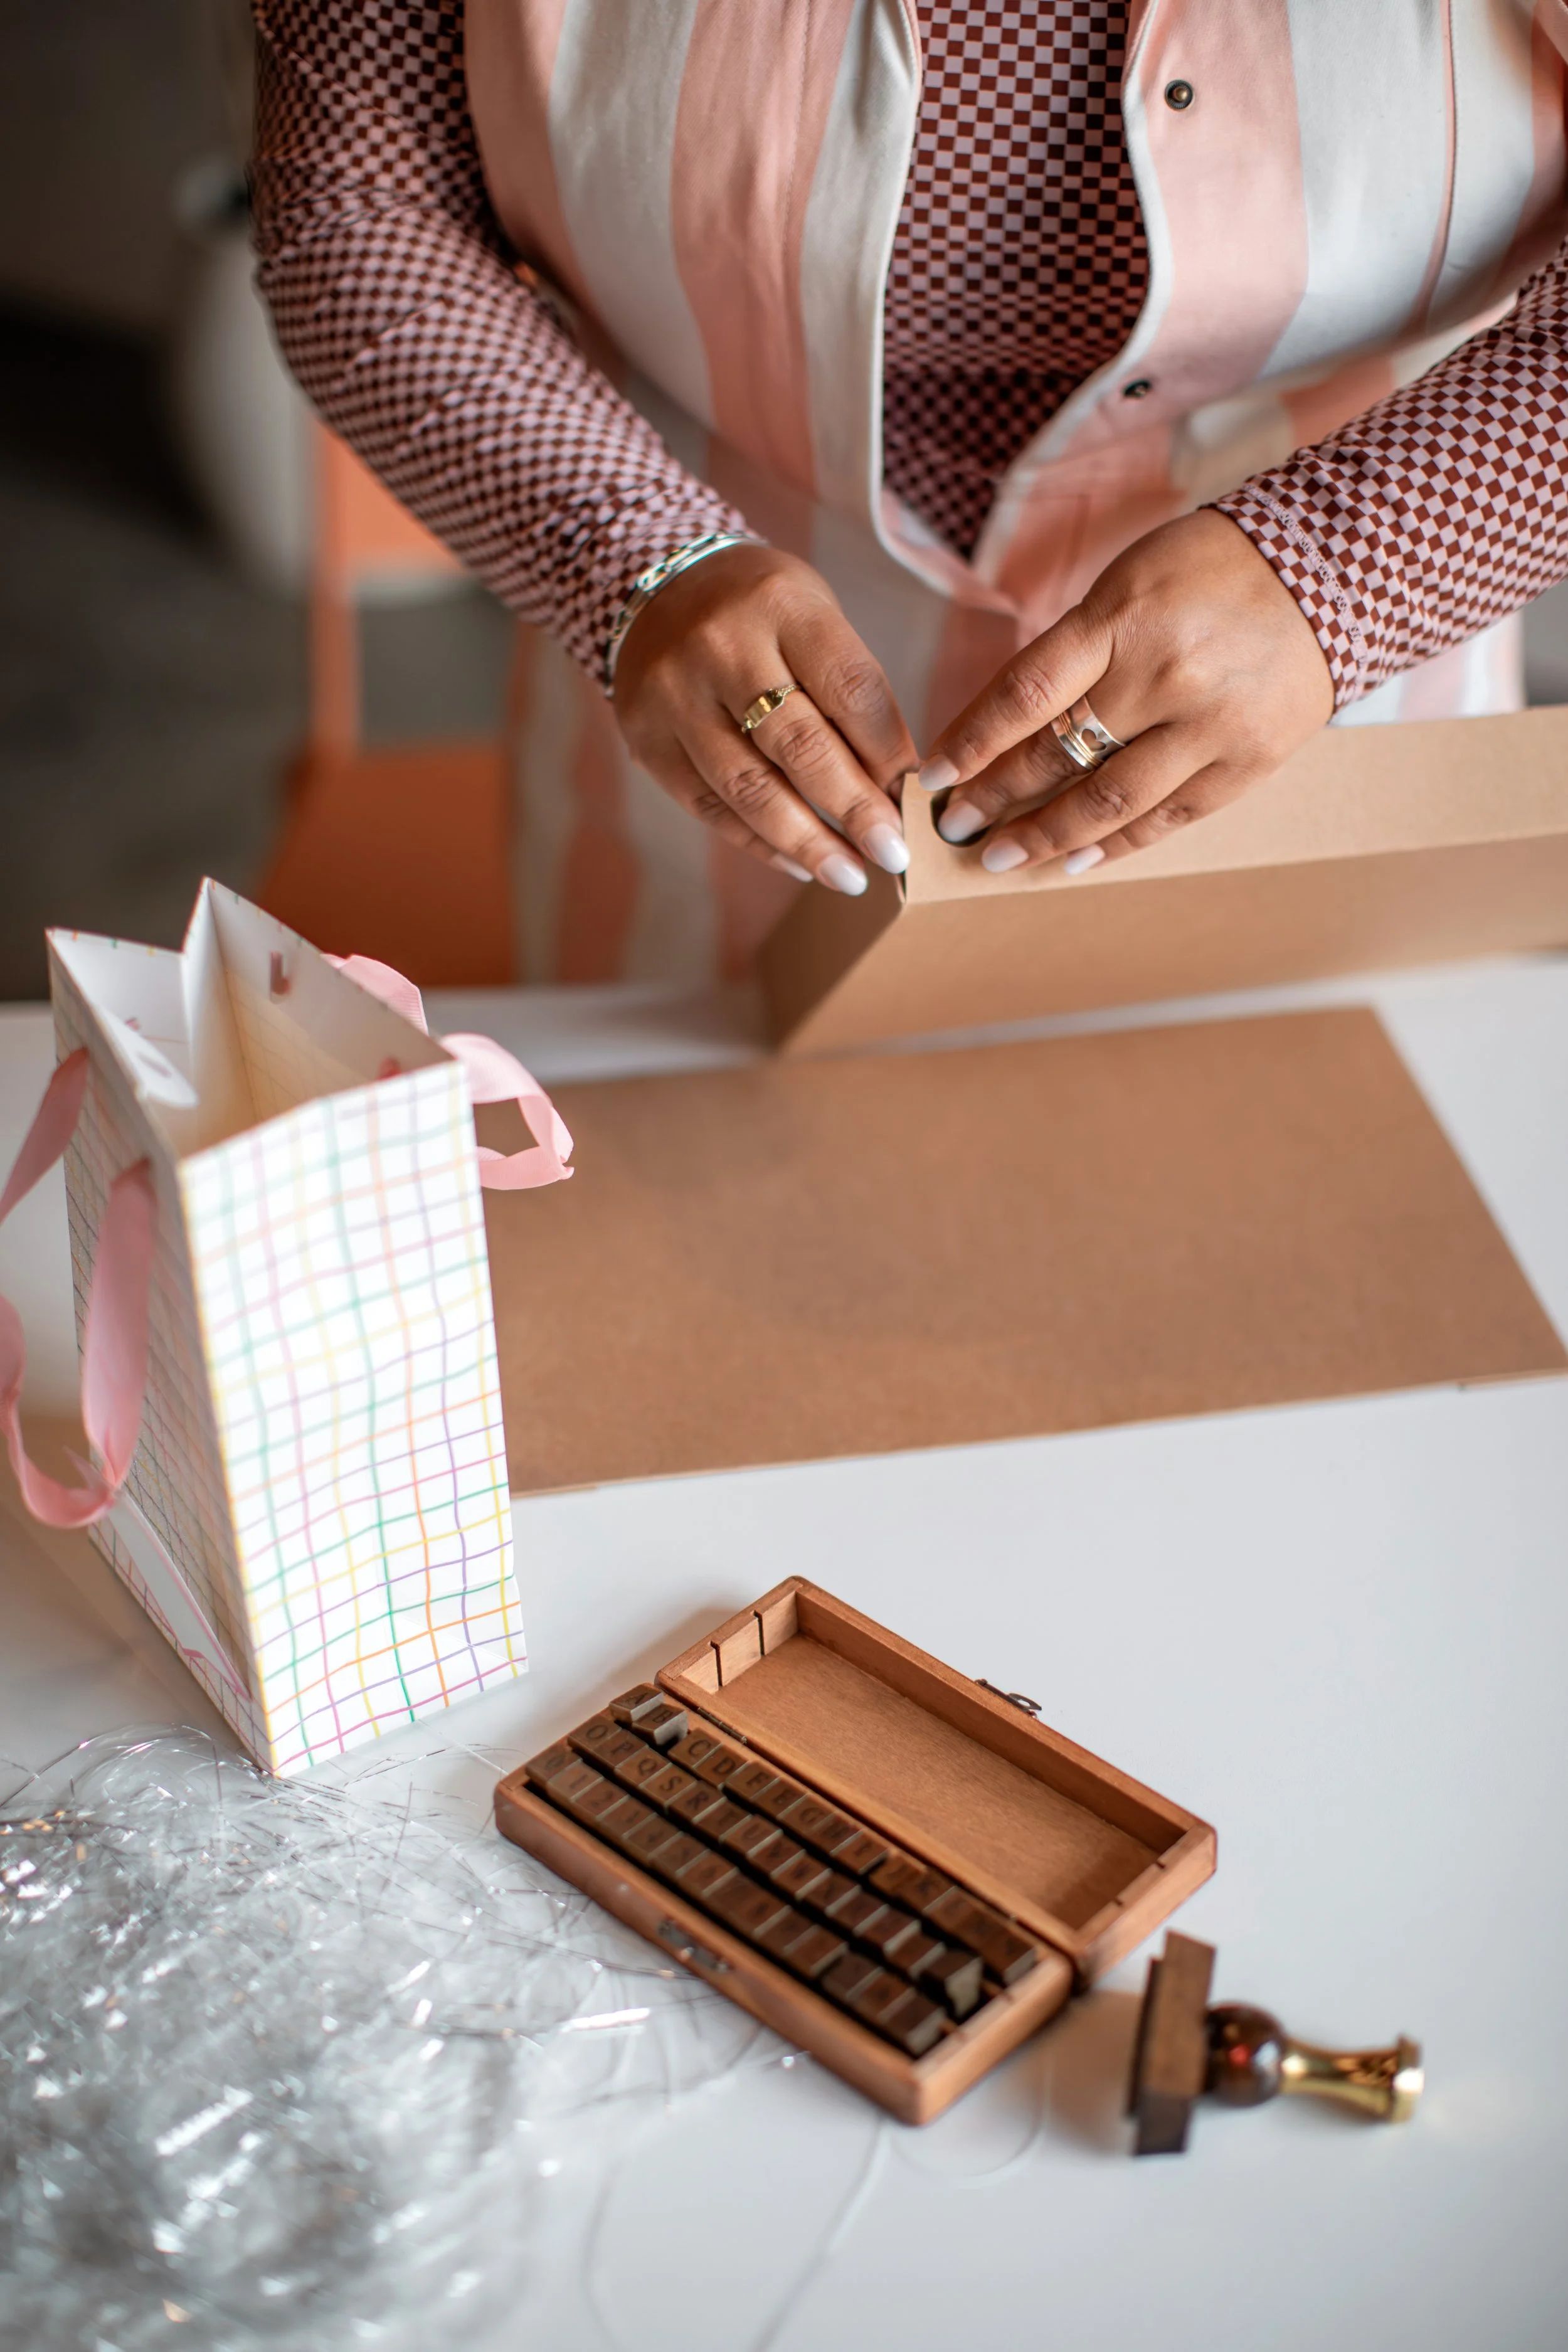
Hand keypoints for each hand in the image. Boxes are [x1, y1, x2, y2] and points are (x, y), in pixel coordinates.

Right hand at [612, 543, 917, 893]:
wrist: (658, 592)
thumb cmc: (761, 615)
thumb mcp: (814, 619)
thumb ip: (851, 695)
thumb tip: (894, 791)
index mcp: (779, 604)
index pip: (849, 691)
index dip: (889, 755)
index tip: (916, 804)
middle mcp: (720, 647)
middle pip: (799, 745)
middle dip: (854, 810)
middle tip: (894, 857)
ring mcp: (675, 696)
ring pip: (749, 789)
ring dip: (808, 843)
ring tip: (851, 876)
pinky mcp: (647, 741)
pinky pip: (710, 808)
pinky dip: (760, 844)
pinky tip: (800, 863)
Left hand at [918, 510, 1334, 873]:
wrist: (1332, 569)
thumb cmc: (1210, 573)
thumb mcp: (1129, 585)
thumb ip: (1073, 652)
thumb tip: (1002, 729)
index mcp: (1123, 618)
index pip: (1025, 694)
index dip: (971, 744)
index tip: (933, 779)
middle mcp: (1164, 674)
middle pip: (1058, 754)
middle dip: (996, 796)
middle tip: (954, 827)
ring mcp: (1210, 723)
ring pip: (1109, 801)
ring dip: (1046, 836)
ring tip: (1000, 857)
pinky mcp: (1248, 761)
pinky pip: (1168, 818)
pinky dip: (1115, 844)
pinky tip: (1076, 859)